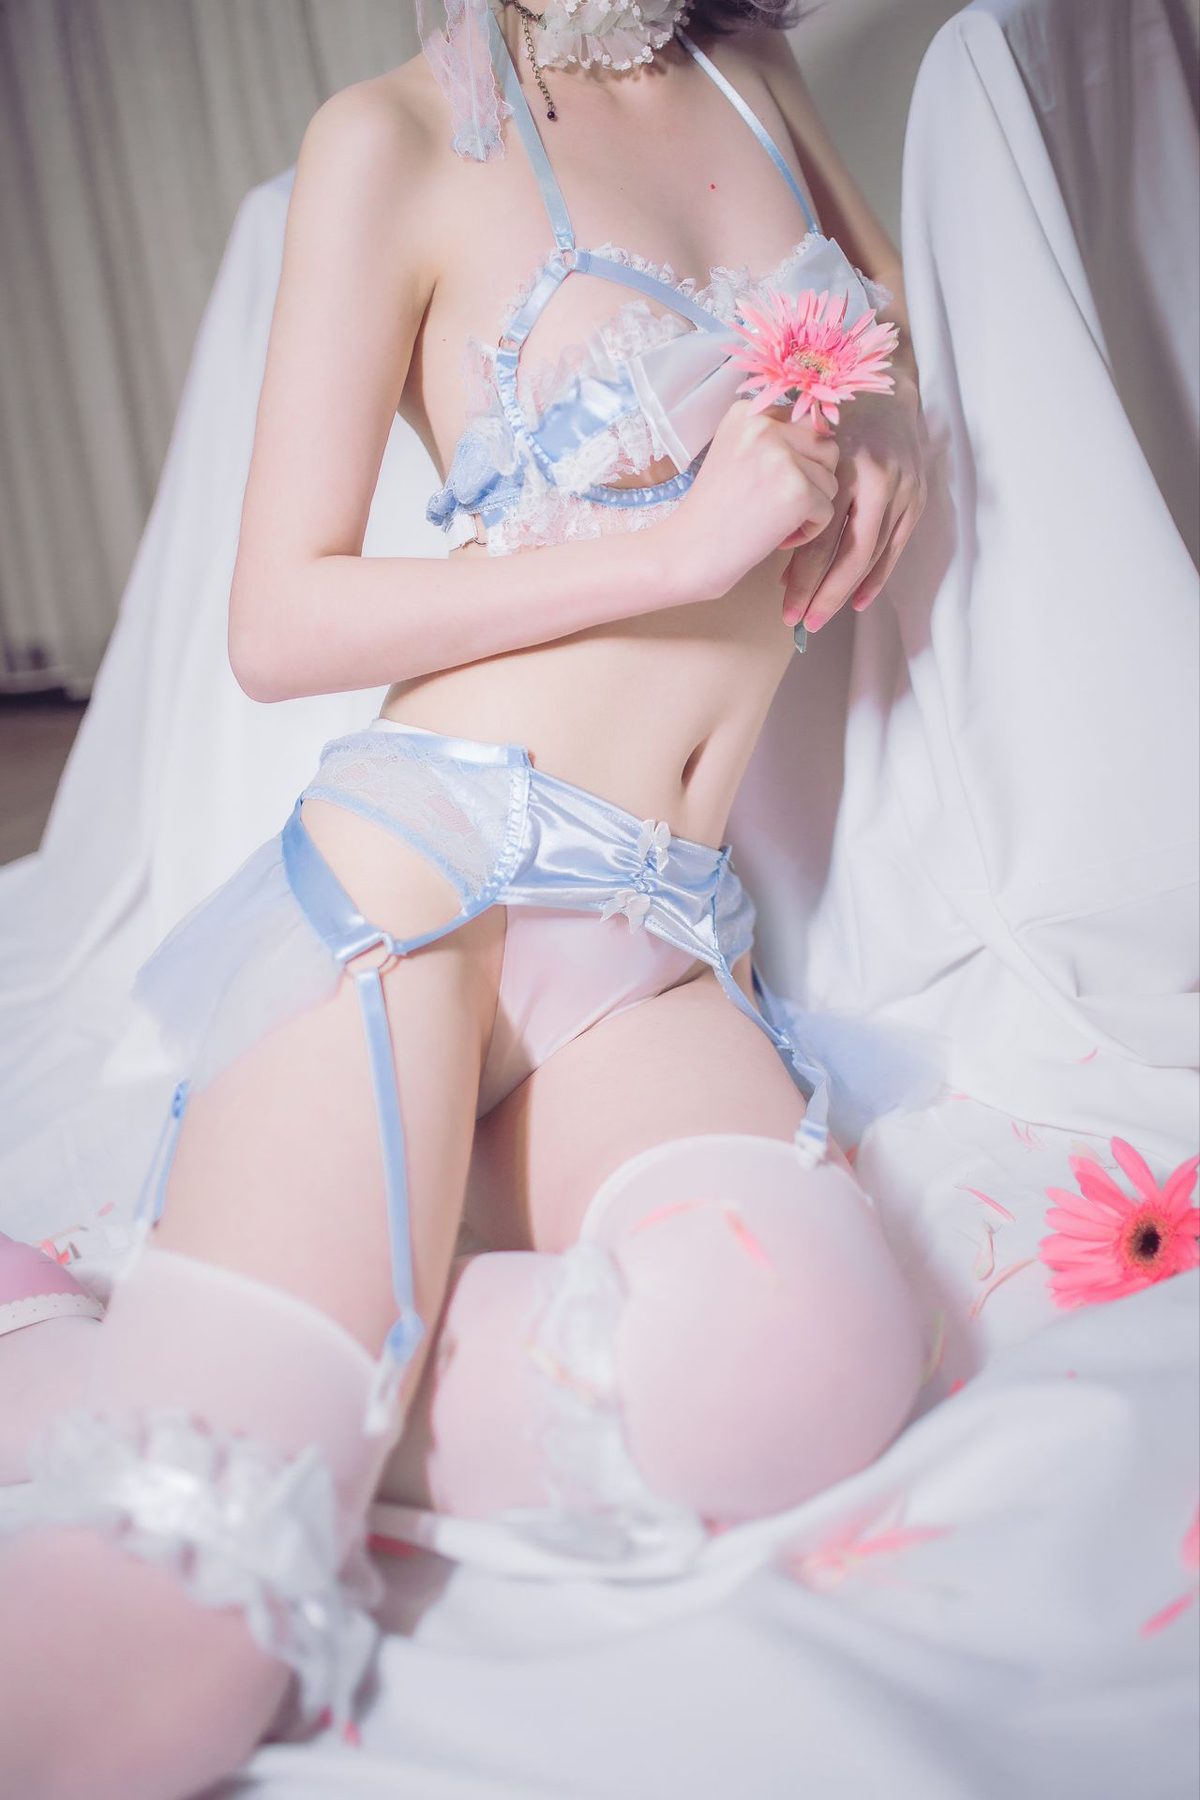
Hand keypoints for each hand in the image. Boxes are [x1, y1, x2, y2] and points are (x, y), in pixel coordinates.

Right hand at [662, 397, 840, 602]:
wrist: (688, 552)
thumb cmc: (712, 512)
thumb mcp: (736, 454)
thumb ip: (772, 439)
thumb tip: (825, 434)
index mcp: (747, 412)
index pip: (805, 424)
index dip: (797, 460)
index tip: (767, 484)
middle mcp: (764, 426)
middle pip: (826, 448)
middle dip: (812, 480)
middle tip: (775, 505)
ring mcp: (782, 458)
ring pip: (831, 480)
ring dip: (810, 507)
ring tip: (773, 521)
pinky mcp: (797, 491)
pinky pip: (827, 510)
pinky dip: (809, 531)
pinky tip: (778, 537)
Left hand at [781, 372, 928, 633]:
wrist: (887, 383)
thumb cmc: (831, 411)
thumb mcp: (803, 434)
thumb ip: (789, 476)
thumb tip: (772, 539)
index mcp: (841, 460)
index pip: (821, 533)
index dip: (802, 576)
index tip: (783, 606)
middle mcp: (876, 476)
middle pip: (849, 551)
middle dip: (822, 593)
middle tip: (799, 623)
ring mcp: (903, 487)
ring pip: (873, 553)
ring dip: (845, 591)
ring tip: (818, 616)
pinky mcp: (918, 496)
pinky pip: (896, 547)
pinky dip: (876, 576)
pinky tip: (857, 600)